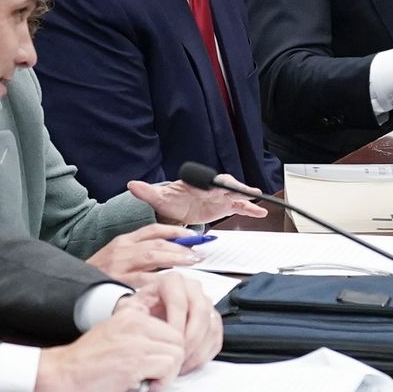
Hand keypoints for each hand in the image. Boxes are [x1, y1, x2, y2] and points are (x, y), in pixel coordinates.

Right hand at [32, 304, 185, 391]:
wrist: (64, 372)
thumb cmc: (88, 357)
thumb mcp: (113, 329)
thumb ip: (137, 327)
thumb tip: (164, 334)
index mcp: (131, 314)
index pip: (171, 328)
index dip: (169, 349)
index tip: (156, 362)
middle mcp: (136, 324)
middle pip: (178, 340)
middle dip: (173, 361)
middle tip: (156, 374)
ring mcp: (135, 343)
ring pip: (177, 354)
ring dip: (169, 373)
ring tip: (150, 380)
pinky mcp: (134, 363)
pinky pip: (168, 369)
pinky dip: (162, 382)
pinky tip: (145, 385)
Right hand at [85, 224, 202, 284]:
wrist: (75, 287)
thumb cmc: (100, 274)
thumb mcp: (118, 256)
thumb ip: (141, 253)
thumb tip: (172, 253)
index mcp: (123, 241)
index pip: (153, 230)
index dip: (176, 231)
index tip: (193, 236)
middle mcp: (122, 250)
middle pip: (157, 243)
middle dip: (181, 248)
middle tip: (199, 254)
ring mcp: (120, 265)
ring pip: (152, 258)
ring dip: (176, 260)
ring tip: (192, 265)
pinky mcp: (118, 282)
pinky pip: (143, 280)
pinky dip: (160, 281)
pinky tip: (172, 284)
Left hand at [128, 176, 268, 225]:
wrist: (175, 210)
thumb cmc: (169, 201)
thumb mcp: (157, 198)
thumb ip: (146, 192)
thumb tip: (132, 185)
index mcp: (196, 183)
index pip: (207, 180)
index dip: (214, 182)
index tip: (219, 186)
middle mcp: (210, 188)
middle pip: (225, 184)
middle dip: (234, 187)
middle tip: (245, 191)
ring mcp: (219, 197)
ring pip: (235, 194)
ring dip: (246, 196)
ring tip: (257, 199)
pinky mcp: (224, 206)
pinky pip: (240, 207)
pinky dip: (250, 209)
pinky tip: (260, 212)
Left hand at [134, 272, 222, 371]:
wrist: (147, 318)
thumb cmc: (138, 313)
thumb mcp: (130, 308)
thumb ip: (131, 310)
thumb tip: (136, 318)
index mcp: (172, 281)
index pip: (179, 302)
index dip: (174, 325)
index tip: (165, 342)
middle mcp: (192, 289)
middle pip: (201, 313)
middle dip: (189, 339)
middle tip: (177, 356)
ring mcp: (206, 304)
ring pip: (211, 327)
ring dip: (196, 350)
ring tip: (179, 364)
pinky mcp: (214, 321)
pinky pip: (215, 339)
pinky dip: (203, 355)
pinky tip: (187, 364)